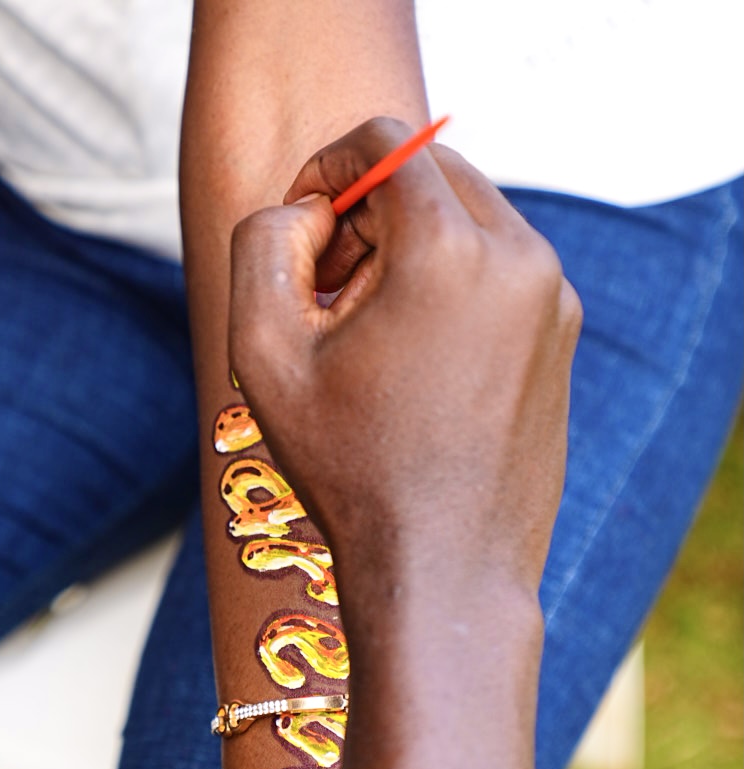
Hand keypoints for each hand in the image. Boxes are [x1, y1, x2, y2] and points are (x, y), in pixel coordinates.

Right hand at [228, 117, 581, 614]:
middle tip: (327, 297)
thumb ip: (263, 242)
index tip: (299, 236)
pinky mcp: (563, 338)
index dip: (325, 171)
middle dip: (368, 213)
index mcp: (450, 248)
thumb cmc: (350, 472)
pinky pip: (499, 273)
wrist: (443, 572)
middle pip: (432, 174)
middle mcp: (520, 258)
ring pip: (469, 221)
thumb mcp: (262, 353)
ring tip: (368, 340)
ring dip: (409, 252)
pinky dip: (451, 289)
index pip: (385, 140)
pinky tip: (413, 368)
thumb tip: (308, 211)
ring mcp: (553, 299)